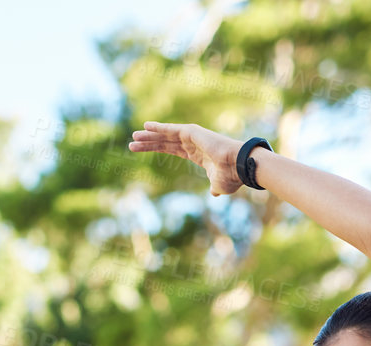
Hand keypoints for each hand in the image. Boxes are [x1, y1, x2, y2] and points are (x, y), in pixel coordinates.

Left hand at [128, 121, 244, 195]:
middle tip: (131, 144)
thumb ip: (214, 187)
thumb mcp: (219, 185)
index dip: (156, 149)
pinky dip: (159, 127)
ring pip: (165, 136)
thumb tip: (214, 193)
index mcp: (196, 154)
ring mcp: (192, 137)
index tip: (142, 149)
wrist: (239, 166)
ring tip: (133, 137)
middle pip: (164, 143)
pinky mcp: (192, 132)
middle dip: (148, 143)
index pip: (171, 150)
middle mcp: (192, 144)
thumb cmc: (231, 176)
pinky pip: (171, 130)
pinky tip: (146, 126)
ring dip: (149, 136)